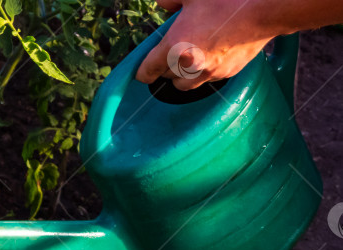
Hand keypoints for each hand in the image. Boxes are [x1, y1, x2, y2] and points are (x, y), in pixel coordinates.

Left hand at [136, 0, 276, 89]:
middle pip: (167, 78)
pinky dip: (203, 71)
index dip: (142, 72)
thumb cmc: (227, 0)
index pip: (148, 71)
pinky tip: (211, 53)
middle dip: (165, 67)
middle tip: (170, 52)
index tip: (142, 71)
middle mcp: (189, 65)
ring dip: (182, 75)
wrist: (265, 9)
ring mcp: (209, 72)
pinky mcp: (227, 74)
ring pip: (186, 84)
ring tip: (188, 57)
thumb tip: (162, 4)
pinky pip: (207, 79)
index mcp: (174, 47)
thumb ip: (170, 0)